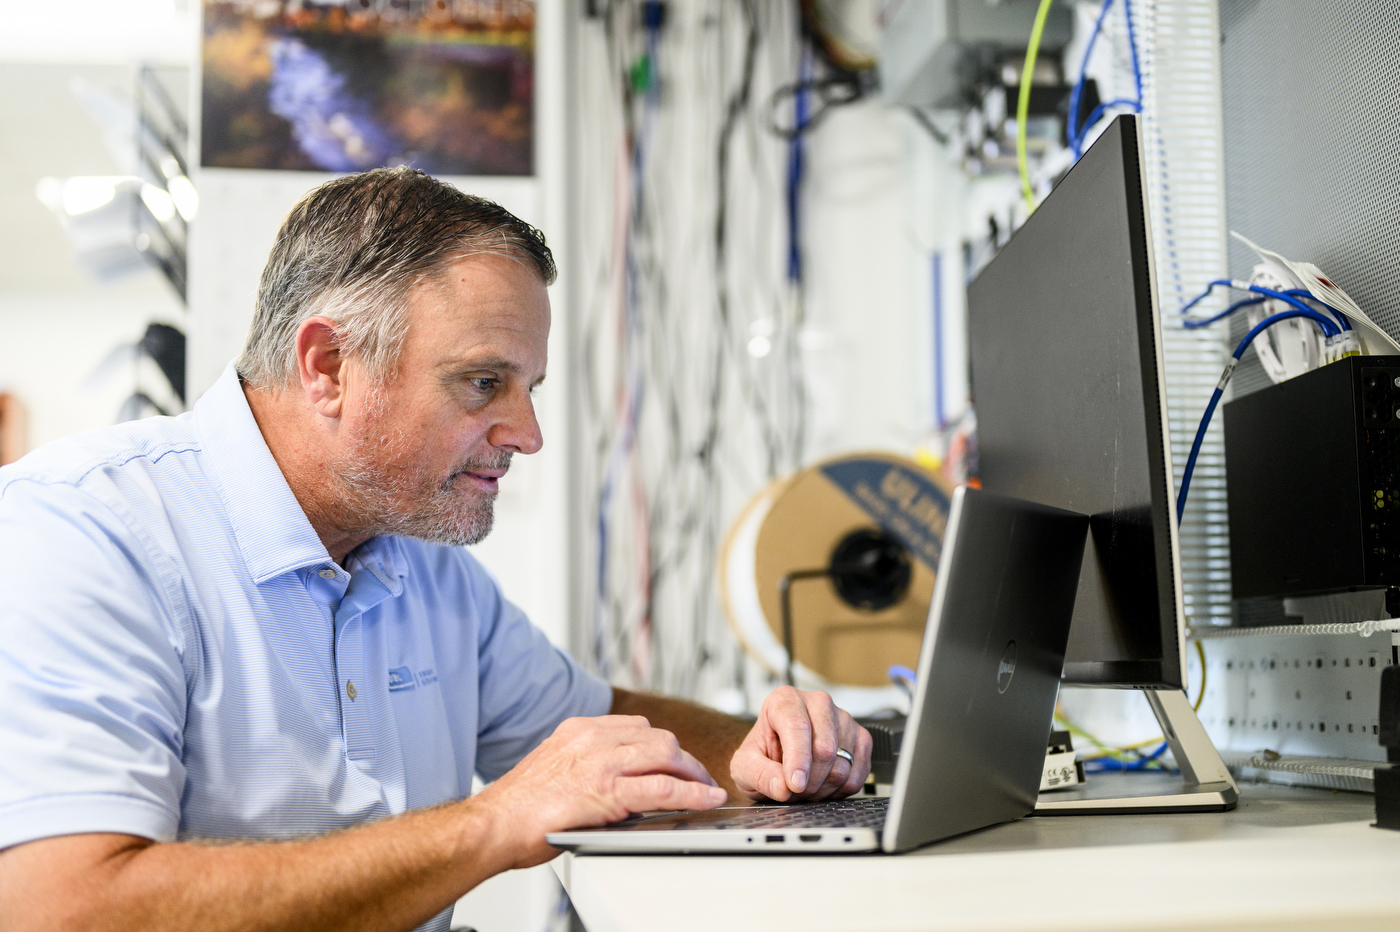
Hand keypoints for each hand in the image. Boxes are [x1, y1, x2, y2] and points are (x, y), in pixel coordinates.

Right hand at [473, 715, 726, 866]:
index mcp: (578, 730)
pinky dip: (692, 793)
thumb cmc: (517, 807)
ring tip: (706, 788)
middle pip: (658, 737)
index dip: (662, 745)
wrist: (494, 825)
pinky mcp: (609, 791)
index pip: (636, 727)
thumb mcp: (553, 768)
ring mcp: (602, 762)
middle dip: (683, 758)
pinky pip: (664, 787)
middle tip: (697, 776)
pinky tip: (706, 799)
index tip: (674, 758)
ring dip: (693, 773)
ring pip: (667, 756)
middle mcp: (593, 739)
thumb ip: (584, 765)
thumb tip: (611, 781)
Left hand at [729, 686, 872, 801]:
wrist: (778, 758)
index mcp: (785, 699)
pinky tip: (823, 785)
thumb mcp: (744, 767)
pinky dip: (840, 790)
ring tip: (805, 786)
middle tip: (794, 791)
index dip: (797, 760)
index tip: (794, 785)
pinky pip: (858, 774)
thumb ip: (758, 775)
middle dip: (809, 781)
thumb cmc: (762, 755)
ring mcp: (843, 718)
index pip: (797, 726)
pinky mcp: (861, 738)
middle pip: (824, 748)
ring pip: (842, 764)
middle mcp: (817, 702)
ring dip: (823, 788)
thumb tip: (783, 786)